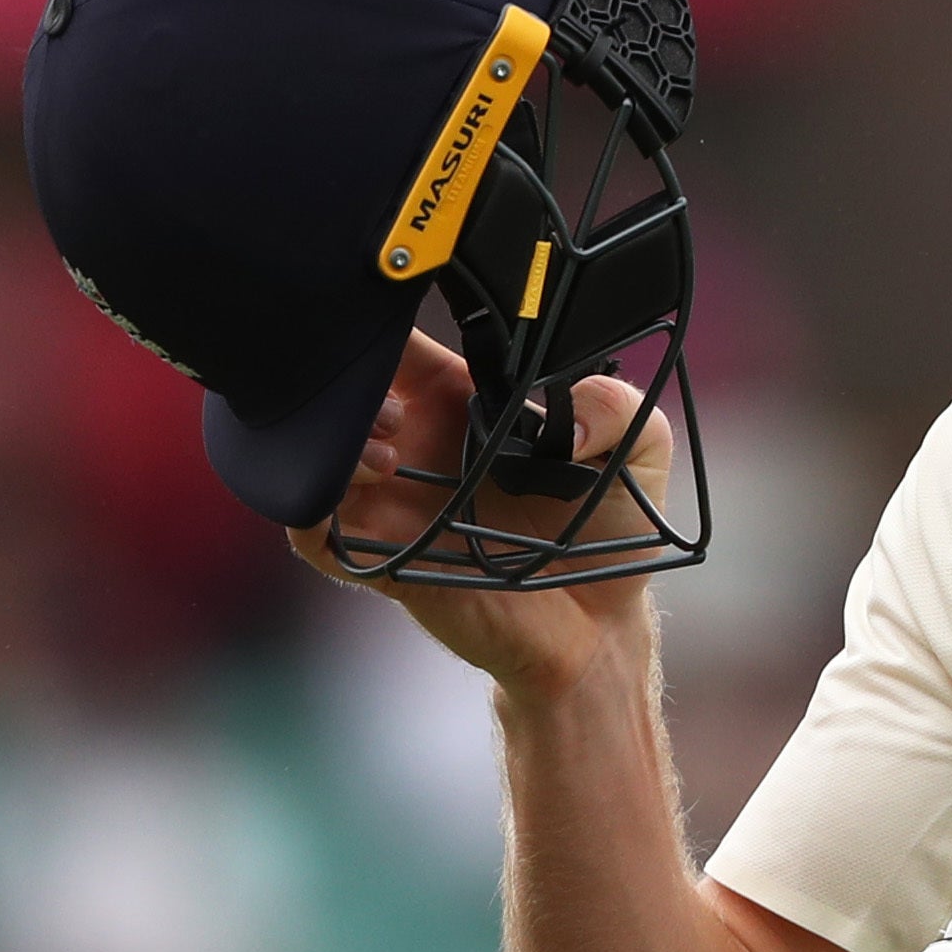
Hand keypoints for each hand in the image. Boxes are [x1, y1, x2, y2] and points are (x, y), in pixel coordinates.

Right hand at [288, 328, 674, 703]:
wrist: (597, 628)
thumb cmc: (611, 534)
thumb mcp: (640, 450)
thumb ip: (618, 405)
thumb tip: (566, 410)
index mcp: (465, 406)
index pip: (401, 348)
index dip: (382, 326)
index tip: (387, 323)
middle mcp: (419, 447)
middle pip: (345, 393)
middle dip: (353, 386)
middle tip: (396, 412)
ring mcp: (395, 503)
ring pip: (319, 456)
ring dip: (335, 447)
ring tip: (389, 458)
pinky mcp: (383, 560)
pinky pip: (314, 532)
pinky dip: (311, 512)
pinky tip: (350, 503)